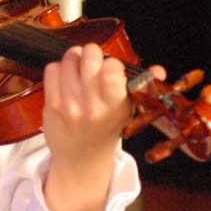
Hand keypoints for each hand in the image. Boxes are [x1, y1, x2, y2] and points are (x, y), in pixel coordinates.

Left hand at [41, 43, 135, 170]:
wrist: (81, 158)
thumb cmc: (107, 129)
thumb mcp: (128, 111)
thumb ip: (143, 87)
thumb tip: (159, 70)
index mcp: (115, 106)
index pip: (112, 71)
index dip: (111, 62)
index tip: (111, 67)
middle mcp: (91, 105)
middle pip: (89, 59)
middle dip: (92, 52)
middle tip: (93, 59)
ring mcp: (68, 105)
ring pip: (68, 60)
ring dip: (74, 58)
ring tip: (79, 67)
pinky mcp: (50, 104)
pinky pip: (52, 69)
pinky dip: (59, 68)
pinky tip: (65, 78)